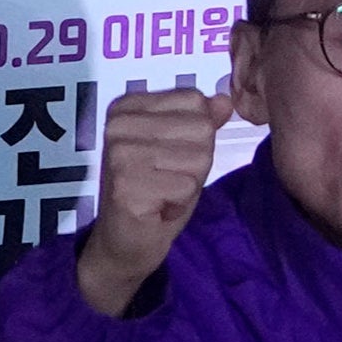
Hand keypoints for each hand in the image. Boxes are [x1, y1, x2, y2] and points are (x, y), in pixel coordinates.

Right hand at [75, 85, 226, 313]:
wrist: (124, 240)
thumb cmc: (155, 191)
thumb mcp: (181, 150)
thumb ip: (200, 122)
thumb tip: (223, 101)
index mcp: (127, 107)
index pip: (194, 101)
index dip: (196, 134)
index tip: (171, 156)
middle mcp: (118, 124)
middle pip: (200, 128)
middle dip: (196, 160)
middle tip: (168, 178)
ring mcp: (119, 154)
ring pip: (198, 157)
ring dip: (189, 183)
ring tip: (163, 192)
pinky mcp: (126, 185)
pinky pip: (187, 186)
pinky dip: (181, 202)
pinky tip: (159, 207)